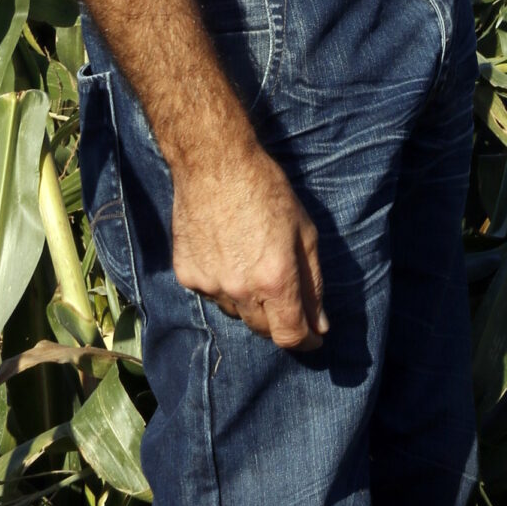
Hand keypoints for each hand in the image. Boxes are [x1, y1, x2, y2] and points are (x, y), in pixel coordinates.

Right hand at [171, 135, 328, 349]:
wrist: (214, 164)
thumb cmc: (267, 190)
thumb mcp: (305, 232)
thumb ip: (313, 284)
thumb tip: (319, 325)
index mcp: (275, 279)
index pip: (290, 335)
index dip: (306, 341)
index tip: (313, 337)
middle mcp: (239, 289)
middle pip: (263, 329)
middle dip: (280, 321)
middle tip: (286, 296)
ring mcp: (209, 284)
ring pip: (236, 312)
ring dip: (250, 302)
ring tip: (252, 263)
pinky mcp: (187, 275)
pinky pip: (211, 294)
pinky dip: (223, 285)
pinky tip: (227, 254)